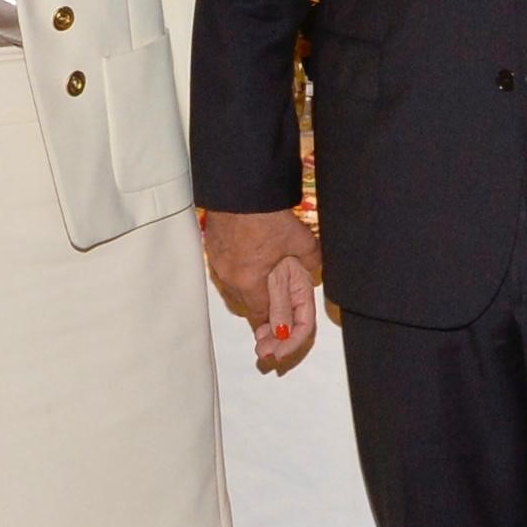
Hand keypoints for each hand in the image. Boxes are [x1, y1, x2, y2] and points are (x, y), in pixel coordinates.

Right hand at [204, 206, 324, 374]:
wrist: (239, 187)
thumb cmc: (267, 213)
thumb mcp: (300, 240)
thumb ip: (310, 262)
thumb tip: (314, 273)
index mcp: (250, 281)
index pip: (261, 316)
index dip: (271, 328)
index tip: (274, 340)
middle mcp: (229, 277)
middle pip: (245, 306)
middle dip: (259, 314)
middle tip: (267, 326)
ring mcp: (217, 263)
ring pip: (233, 290)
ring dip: (247, 295)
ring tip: (259, 297)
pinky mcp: (211, 248)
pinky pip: (225, 273)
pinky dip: (237, 276)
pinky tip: (247, 269)